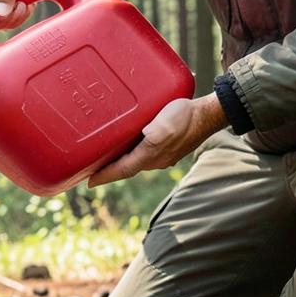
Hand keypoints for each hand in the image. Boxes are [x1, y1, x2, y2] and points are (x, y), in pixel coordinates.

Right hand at [0, 0, 50, 30]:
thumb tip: (1, 12)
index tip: (13, 8)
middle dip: (11, 18)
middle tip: (23, 4)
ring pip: (4, 25)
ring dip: (19, 16)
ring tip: (26, 1)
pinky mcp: (1, 11)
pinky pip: (10, 22)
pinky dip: (21, 16)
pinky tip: (26, 4)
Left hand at [87, 94, 228, 187]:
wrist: (207, 114)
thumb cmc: (186, 117)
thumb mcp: (166, 126)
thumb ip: (153, 134)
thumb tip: (143, 138)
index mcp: (152, 156)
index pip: (123, 170)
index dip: (105, 176)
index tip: (88, 182)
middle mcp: (156, 159)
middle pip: (127, 168)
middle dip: (108, 170)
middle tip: (90, 168)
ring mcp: (163, 154)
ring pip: (135, 160)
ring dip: (119, 161)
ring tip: (103, 156)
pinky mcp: (167, 146)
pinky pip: (145, 152)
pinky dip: (131, 151)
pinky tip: (127, 141)